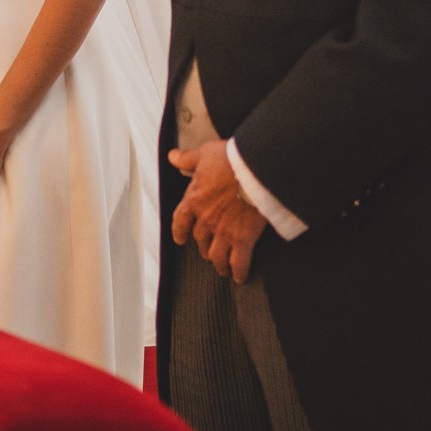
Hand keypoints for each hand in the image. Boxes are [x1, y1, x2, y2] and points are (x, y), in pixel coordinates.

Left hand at [169, 140, 269, 282]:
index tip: (180, 239)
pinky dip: (239, 272)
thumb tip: (174, 157)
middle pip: (201, 241)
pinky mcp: (243, 239)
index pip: (180, 221)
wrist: (256, 171)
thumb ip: (188, 158)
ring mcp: (224, 232)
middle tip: (209, 252)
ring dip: (218, 264)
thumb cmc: (232, 160)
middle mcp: (206, 220)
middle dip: (204, 248)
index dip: (179, 232)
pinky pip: (239, 262)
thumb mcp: (205, 154)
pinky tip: (240, 276)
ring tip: (222, 268)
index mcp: (194, 200)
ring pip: (217, 256)